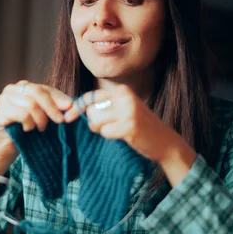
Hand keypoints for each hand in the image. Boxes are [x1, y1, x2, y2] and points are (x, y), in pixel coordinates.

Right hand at [0, 81, 72, 190]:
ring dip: (40, 119)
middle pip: (37, 92)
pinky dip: (29, 124)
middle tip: (60, 121)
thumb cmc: (27, 131)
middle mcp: (13, 89)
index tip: (70, 108)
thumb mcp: (44, 117)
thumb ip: (56, 108)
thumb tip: (73, 106)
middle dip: (52, 107)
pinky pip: (22, 115)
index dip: (59, 97)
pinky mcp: (0, 111)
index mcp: (24, 86)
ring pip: (31, 104)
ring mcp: (4, 99)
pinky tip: (28, 130)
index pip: (45, 88)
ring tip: (40, 129)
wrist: (8, 148)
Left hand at [63, 85, 196, 185]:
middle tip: (109, 128)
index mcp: (122, 91)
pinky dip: (111, 137)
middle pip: (92, 110)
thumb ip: (104, 106)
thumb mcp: (122, 110)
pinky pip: (105, 132)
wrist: (164, 142)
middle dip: (94, 122)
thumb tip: (75, 109)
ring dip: (102, 130)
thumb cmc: (139, 126)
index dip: (77, 107)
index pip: (91, 96)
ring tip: (118, 131)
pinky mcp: (129, 126)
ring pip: (96, 121)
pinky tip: (123, 136)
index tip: (68, 117)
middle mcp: (125, 97)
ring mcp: (128, 111)